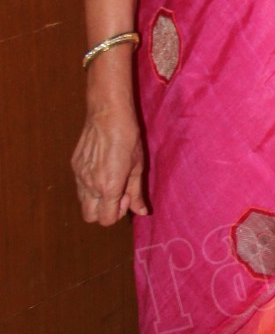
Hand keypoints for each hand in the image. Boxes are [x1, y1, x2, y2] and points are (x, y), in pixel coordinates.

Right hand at [72, 103, 147, 224]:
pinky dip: (89, 186)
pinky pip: (79, 186)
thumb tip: (142, 212)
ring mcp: (79, 175)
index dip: (119, 212)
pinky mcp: (74, 165)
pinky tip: (101, 169)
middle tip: (117, 193)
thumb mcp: (137, 167)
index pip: (107, 219)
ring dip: (96, 199)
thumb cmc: (128, 138)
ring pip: (83, 202)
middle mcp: (90, 185)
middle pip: (90, 217)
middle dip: (104, 211)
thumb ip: (136, 193)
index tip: (126, 195)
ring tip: (110, 180)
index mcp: (109, 187)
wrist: (107, 114)